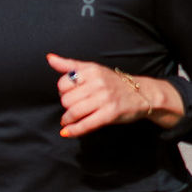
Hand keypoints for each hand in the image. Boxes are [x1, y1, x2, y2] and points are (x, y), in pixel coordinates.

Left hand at [49, 54, 182, 133]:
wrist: (142, 93)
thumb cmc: (114, 82)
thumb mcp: (93, 69)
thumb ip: (70, 65)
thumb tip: (50, 58)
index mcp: (92, 70)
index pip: (63, 83)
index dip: (62, 91)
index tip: (69, 94)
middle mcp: (98, 83)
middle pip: (67, 99)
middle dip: (66, 106)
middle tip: (72, 107)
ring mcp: (104, 99)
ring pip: (74, 112)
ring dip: (67, 119)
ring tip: (68, 120)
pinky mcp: (110, 114)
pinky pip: (86, 124)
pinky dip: (74, 130)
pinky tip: (67, 132)